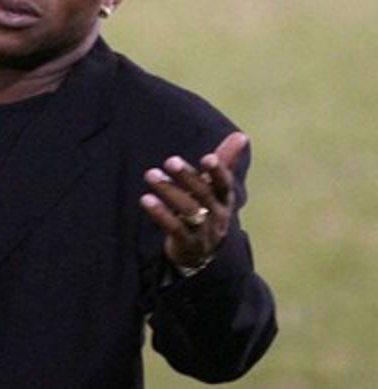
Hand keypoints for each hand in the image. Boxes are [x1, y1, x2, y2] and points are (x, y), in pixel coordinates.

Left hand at [139, 132, 248, 268]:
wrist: (201, 253)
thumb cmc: (208, 211)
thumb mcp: (216, 189)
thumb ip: (224, 163)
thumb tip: (241, 135)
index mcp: (224, 199)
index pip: (224, 184)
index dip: (218, 172)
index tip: (208, 157)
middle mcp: (217, 214)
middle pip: (204, 194)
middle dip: (187, 177)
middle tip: (169, 160)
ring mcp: (203, 231)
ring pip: (188, 210)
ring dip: (169, 190)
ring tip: (150, 174)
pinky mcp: (186, 243)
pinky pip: (174, 227)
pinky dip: (160, 213)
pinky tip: (146, 199)